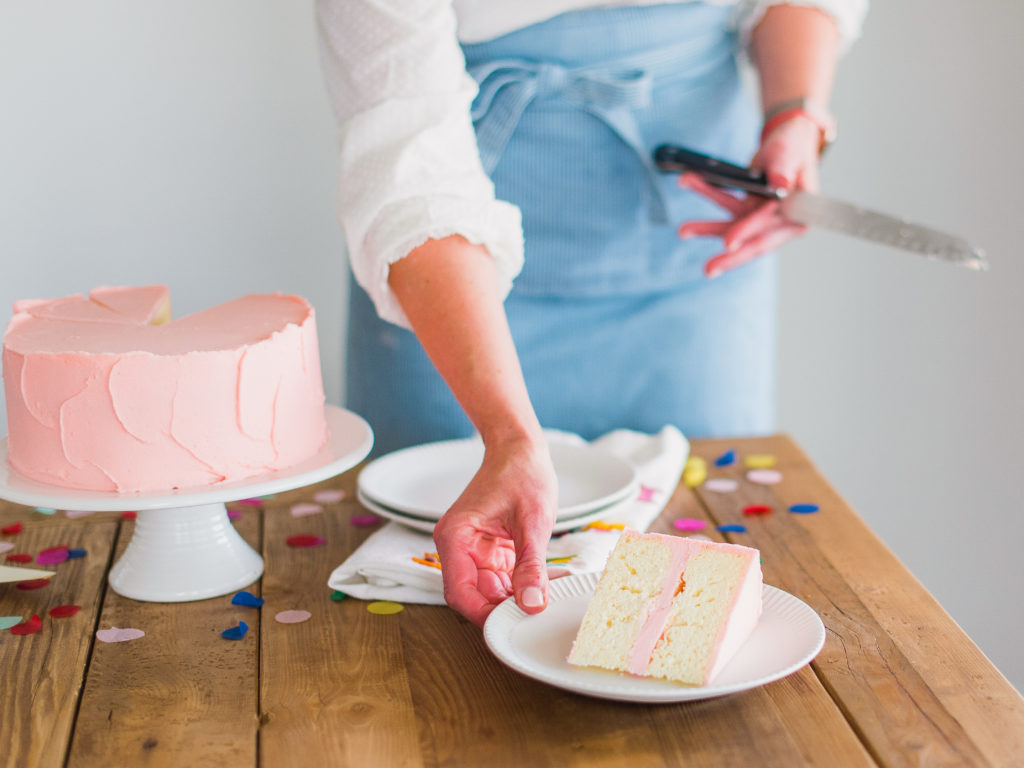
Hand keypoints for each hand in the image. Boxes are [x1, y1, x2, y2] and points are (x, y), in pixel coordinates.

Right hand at [432, 433, 557, 625]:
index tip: (511, 628)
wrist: (520, 448)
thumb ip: (530, 566)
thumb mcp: (532, 522)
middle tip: (535, 618)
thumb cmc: (521, 473)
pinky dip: (518, 586)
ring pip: (488, 591)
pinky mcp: (487, 550)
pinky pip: (499, 579)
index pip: (460, 593)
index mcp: (456, 537)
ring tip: (543, 601)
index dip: (483, 616)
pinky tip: (541, 587)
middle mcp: (457, 546)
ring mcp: (471, 550)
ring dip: (513, 599)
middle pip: (473, 596)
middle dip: (502, 610)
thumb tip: (532, 604)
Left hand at [677, 116, 822, 277]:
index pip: (771, 228)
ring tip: (683, 230)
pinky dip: (707, 194)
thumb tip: (782, 185)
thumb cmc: (793, 148)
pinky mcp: (747, 213)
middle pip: (752, 242)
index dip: (749, 234)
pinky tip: (688, 183)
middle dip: (728, 257)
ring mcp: (762, 219)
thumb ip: (785, 170)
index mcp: (798, 213)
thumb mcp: (789, 155)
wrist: (787, 142)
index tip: (728, 243)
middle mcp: (781, 222)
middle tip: (708, 269)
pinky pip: (725, 207)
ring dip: (706, 228)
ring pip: (732, 229)